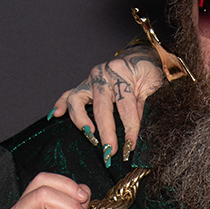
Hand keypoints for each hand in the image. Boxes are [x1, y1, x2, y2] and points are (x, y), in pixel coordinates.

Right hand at [49, 50, 163, 165]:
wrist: (141, 57)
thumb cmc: (148, 72)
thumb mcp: (153, 88)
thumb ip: (143, 108)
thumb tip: (135, 136)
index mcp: (122, 72)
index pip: (125, 106)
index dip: (129, 129)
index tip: (130, 147)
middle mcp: (103, 74)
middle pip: (101, 107)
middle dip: (106, 132)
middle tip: (110, 151)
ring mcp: (91, 79)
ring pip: (77, 100)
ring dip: (81, 121)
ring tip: (89, 136)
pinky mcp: (84, 85)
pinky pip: (68, 95)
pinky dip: (61, 105)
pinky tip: (56, 116)